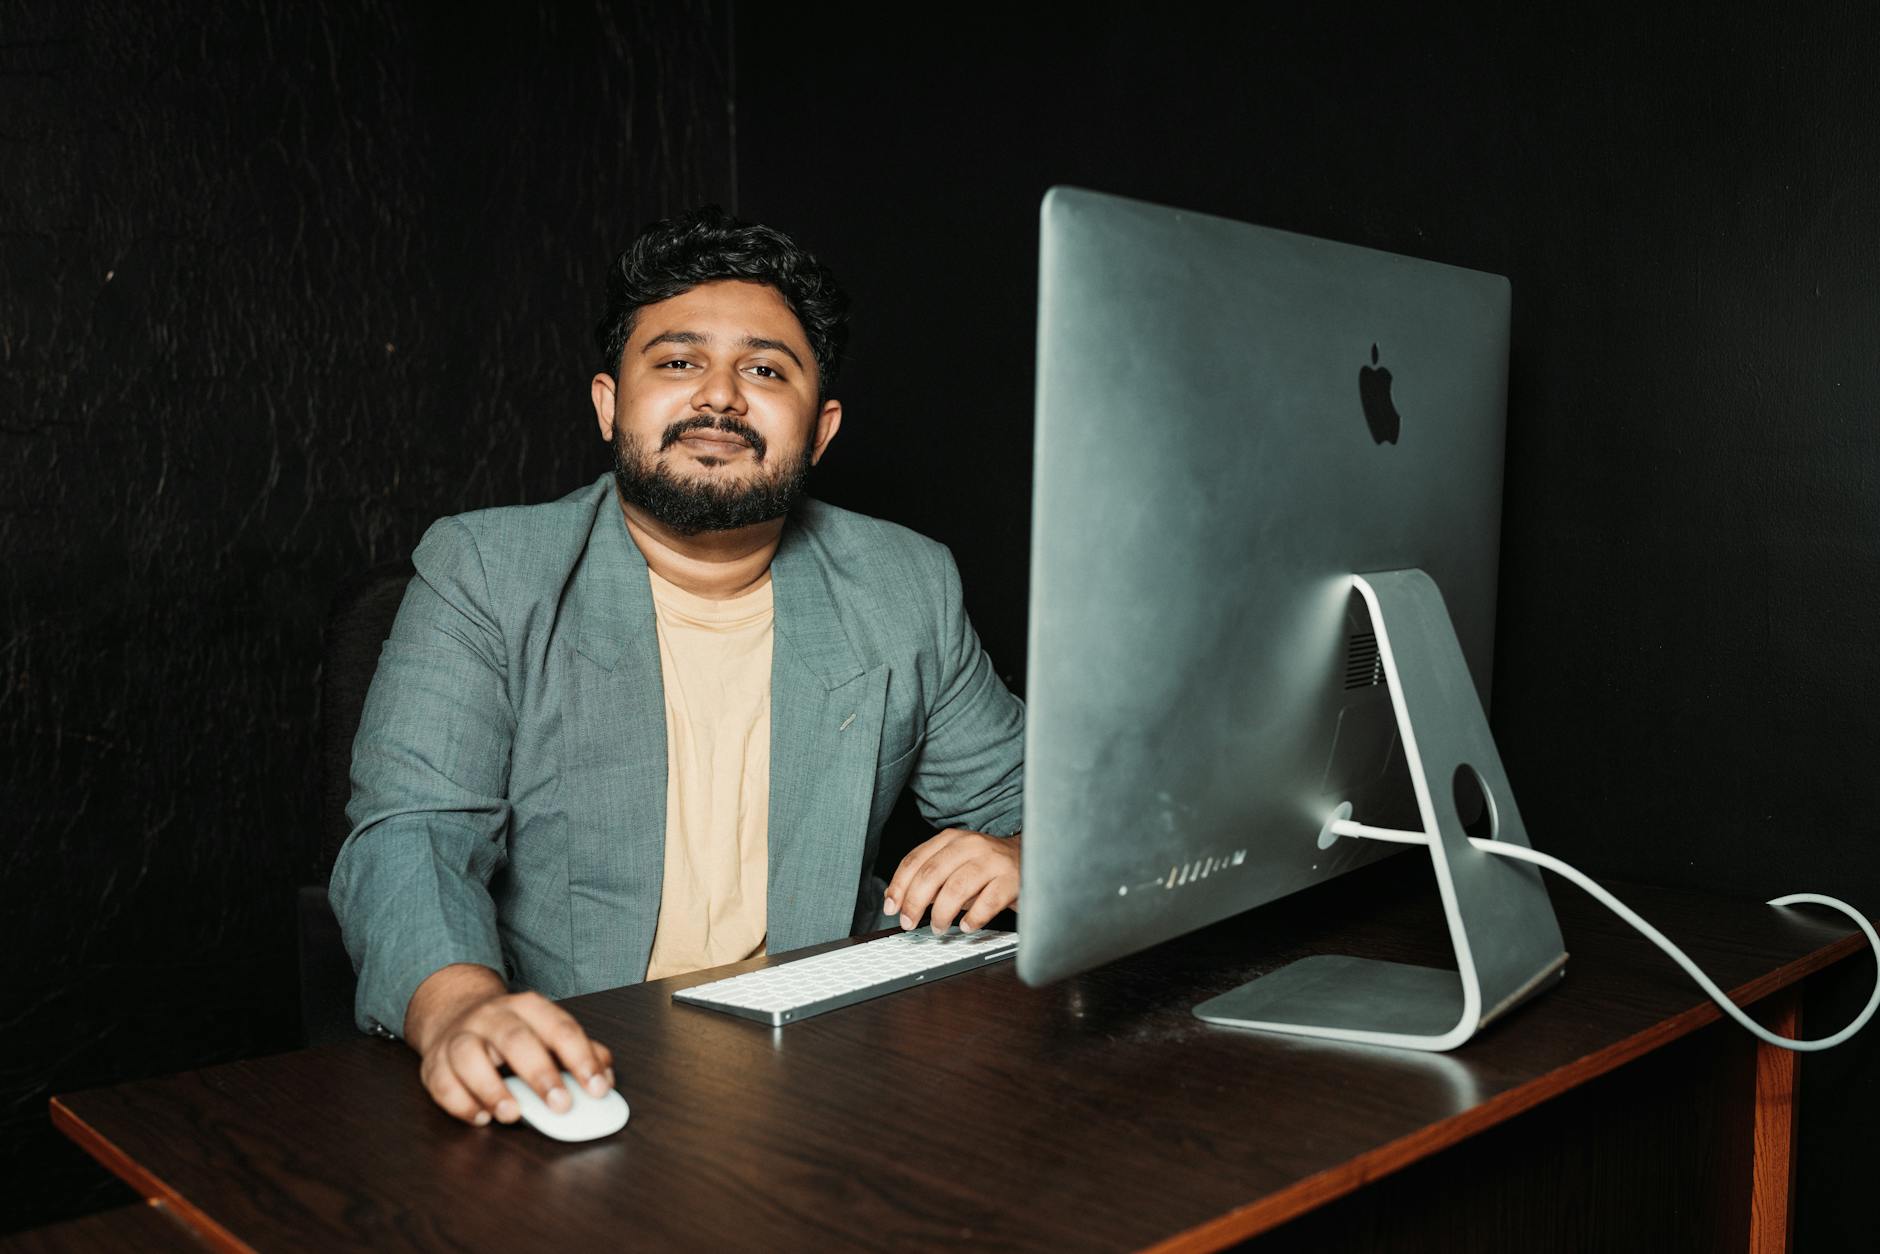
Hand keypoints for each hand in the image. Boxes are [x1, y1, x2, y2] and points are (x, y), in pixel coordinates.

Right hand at [404, 963, 615, 1127]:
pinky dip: (461, 1103)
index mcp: (529, 1007)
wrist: (454, 1011)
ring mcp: (460, 1036)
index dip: (581, 1059)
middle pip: (515, 1039)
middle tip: (560, 1106)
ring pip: (470, 1057)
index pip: (560, 1028)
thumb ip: (580, 1052)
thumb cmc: (513, 1031)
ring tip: (512, 1115)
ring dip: (492, 1089)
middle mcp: (493, 1016)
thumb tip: (606, 1078)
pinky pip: (442, 1082)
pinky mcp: (434, 1062)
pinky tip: (481, 1117)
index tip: (597, 1088)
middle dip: (540, 1074)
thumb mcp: (548, 1031)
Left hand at [883, 828, 1020, 934]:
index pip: (915, 860)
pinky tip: (966, 926)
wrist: (1033, 859)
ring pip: (956, 888)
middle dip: (914, 903)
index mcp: (952, 839)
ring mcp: (993, 861)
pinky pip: (986, 903)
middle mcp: (971, 845)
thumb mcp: (957, 865)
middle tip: (908, 923)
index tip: (891, 907)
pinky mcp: (1012, 879)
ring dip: (941, 914)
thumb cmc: (988, 867)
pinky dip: (972, 918)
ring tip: (938, 928)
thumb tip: (900, 900)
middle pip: (932, 874)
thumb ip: (931, 877)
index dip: (899, 886)